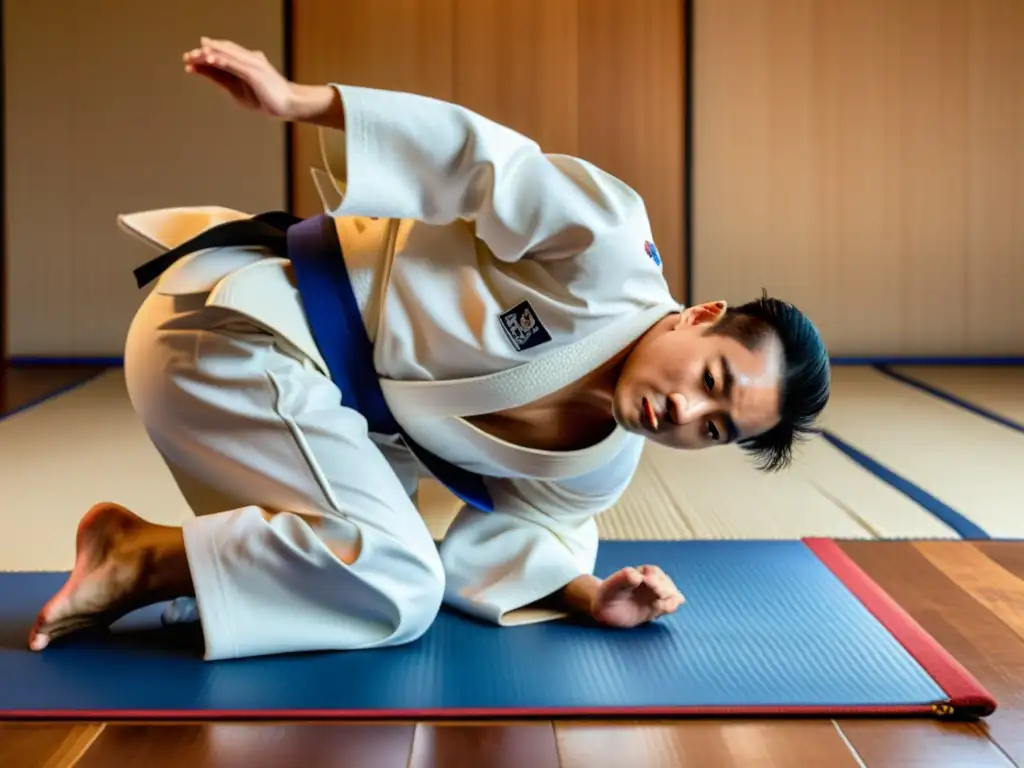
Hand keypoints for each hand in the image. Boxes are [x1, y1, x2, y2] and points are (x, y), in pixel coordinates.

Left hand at [183, 37, 301, 118]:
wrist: (291, 105)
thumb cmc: (269, 100)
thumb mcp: (241, 92)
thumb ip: (226, 81)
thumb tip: (209, 74)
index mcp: (245, 65)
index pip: (221, 58)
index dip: (204, 58)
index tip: (189, 61)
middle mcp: (248, 60)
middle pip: (221, 52)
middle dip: (202, 54)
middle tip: (186, 57)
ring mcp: (252, 65)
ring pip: (226, 55)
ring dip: (209, 54)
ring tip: (193, 56)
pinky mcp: (255, 72)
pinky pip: (235, 64)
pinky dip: (222, 60)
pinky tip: (210, 59)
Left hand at [589, 565, 683, 627]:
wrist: (604, 609)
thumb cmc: (607, 594)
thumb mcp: (611, 586)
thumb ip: (623, 579)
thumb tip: (637, 576)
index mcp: (640, 573)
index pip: (652, 573)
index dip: (654, 578)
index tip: (649, 582)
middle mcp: (651, 583)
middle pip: (665, 583)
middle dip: (665, 589)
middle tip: (660, 596)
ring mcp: (654, 596)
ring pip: (670, 595)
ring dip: (671, 599)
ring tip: (668, 606)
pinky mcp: (655, 609)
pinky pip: (668, 606)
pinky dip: (671, 606)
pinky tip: (671, 606)